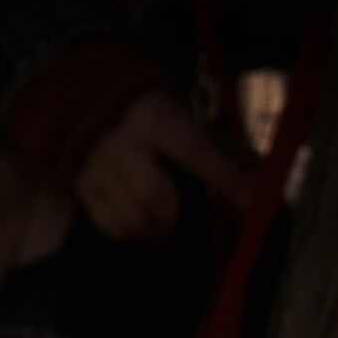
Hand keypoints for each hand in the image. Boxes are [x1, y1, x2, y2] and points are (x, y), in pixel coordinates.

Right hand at [75, 90, 251, 241]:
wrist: (92, 104)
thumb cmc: (150, 111)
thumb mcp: (184, 113)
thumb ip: (218, 146)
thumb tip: (253, 180)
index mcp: (154, 117)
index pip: (193, 151)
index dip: (222, 177)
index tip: (247, 200)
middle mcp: (121, 144)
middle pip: (153, 196)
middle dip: (178, 214)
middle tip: (188, 215)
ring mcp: (97, 171)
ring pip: (133, 219)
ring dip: (159, 229)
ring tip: (169, 222)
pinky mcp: (84, 191)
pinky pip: (112, 226)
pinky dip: (136, 233)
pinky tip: (146, 225)